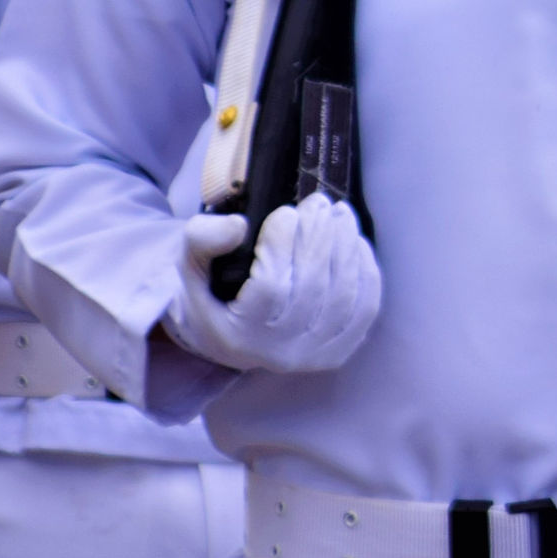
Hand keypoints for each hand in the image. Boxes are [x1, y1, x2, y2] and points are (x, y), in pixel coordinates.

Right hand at [161, 199, 381, 375]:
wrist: (230, 333)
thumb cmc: (212, 292)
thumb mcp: (191, 265)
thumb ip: (203, 240)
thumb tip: (237, 226)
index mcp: (237, 335)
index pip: (270, 286)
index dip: (282, 243)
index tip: (286, 211)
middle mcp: (278, 352)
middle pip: (312, 286)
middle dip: (319, 236)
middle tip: (319, 203)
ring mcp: (314, 354)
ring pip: (343, 294)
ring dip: (346, 246)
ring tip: (340, 214)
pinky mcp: (340, 349)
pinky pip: (365, 308)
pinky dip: (366, 270)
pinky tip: (356, 243)